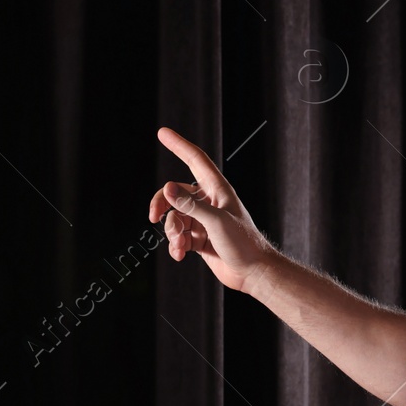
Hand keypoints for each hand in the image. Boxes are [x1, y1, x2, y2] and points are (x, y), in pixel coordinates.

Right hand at [148, 126, 273, 291]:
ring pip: (175, 218)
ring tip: (181, 245)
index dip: (179, 145)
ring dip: (172, 232)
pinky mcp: (200, 239)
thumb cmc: (243, 243)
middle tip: (153, 216)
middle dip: (162, 204)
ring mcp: (203, 221)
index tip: (162, 132)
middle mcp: (209, 202)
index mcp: (218, 190)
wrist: (253, 273)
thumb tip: (167, 190)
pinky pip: (178, 236)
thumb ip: (190, 206)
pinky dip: (175, 245)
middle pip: (175, 193)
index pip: (196, 160)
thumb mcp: (216, 222)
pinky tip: (180, 254)